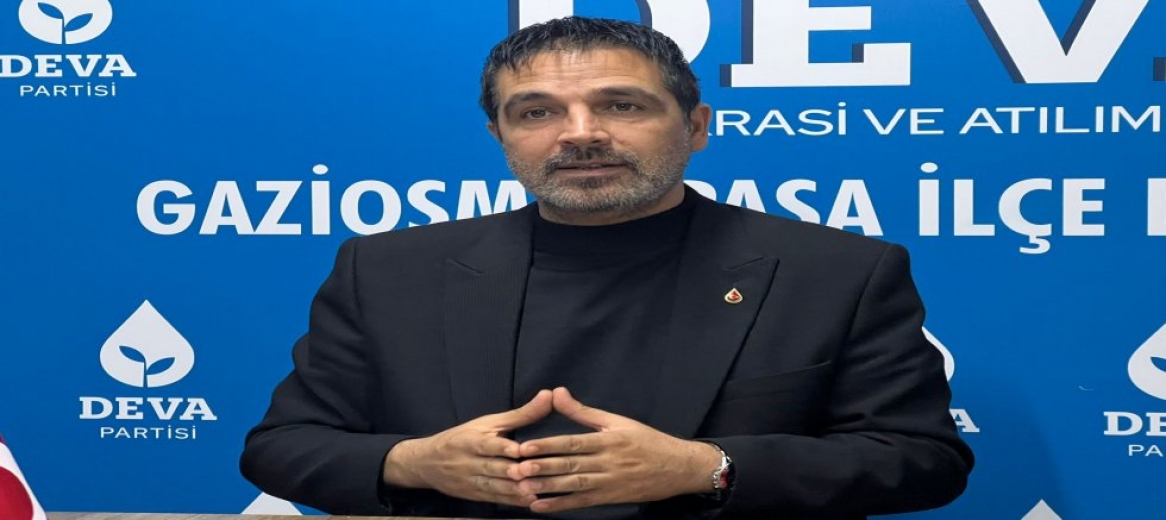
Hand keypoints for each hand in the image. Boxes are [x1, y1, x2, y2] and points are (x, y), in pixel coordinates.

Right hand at [382, 389, 552, 507]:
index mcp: (471, 440)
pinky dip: (511, 501)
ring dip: (513, 490)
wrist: (426, 463)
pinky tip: (528, 501)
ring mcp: (471, 481)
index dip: (502, 447)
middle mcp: (469, 462)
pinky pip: (494, 499)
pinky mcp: (474, 496)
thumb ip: (520, 414)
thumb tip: (548, 395)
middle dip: (511, 471)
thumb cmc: (462, 437)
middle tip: (531, 472)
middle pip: (491, 468)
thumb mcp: (487, 422)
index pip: (487, 444)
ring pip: (493, 487)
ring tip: (534, 491)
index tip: (519, 450)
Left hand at [514, 387, 720, 512]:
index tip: (525, 447)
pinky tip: (541, 506)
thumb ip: (583, 411)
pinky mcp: (611, 498)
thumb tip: (557, 392)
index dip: (547, 445)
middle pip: (570, 465)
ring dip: (548, 488)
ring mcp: (609, 482)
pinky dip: (561, 505)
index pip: (572, 443)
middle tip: (516, 470)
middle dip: (542, 468)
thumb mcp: (617, 421)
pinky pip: (582, 502)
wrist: (679, 467)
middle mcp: (607, 462)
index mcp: (608, 440)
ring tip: (524, 488)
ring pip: (574, 486)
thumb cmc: (647, 441)